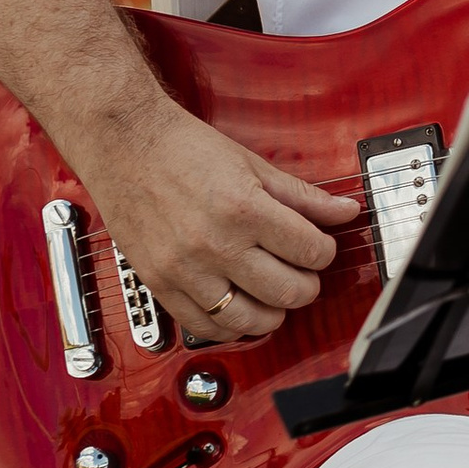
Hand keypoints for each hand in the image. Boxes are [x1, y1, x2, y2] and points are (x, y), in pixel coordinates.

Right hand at [79, 94, 359, 341]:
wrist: (122, 141)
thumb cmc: (182, 147)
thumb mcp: (252, 164)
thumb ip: (301, 195)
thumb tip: (345, 211)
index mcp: (244, 208)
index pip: (310, 251)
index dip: (324, 251)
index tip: (318, 248)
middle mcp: (215, 244)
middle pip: (287, 291)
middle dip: (306, 285)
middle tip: (303, 274)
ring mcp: (185, 269)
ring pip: (249, 319)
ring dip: (273, 313)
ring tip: (274, 296)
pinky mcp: (159, 283)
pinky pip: (204, 326)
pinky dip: (230, 326)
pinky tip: (239, 310)